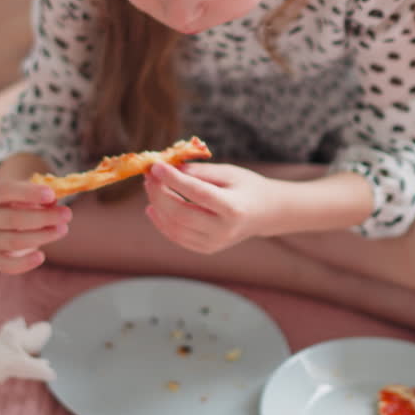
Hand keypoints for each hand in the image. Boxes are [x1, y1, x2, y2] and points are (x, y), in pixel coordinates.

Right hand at [0, 180, 71, 273]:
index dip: (29, 193)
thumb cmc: (24, 202)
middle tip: (67, 214)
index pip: (6, 191)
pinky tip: (41, 256)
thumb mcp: (32, 194)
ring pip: (13, 241)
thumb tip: (54, 203)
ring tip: (63, 229)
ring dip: (41, 236)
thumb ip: (43, 197)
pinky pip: (5, 265)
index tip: (52, 195)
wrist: (9, 221)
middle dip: (43, 217)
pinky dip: (23, 263)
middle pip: (12, 218)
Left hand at [143, 162, 279, 254]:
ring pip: (175, 228)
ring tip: (150, 187)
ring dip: (157, 206)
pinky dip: (162, 222)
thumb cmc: (247, 187)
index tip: (156, 166)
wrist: (266, 213)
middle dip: (159, 193)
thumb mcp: (228, 172)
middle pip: (181, 214)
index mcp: (233, 208)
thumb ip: (199, 171)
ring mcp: (215, 243)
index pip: (197, 193)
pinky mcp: (207, 249)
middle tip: (149, 175)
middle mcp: (224, 230)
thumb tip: (168, 167)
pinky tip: (153, 207)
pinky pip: (177, 237)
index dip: (173, 179)